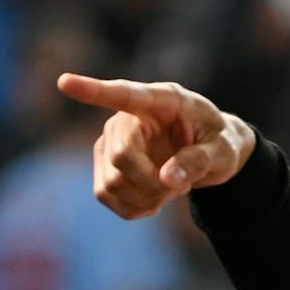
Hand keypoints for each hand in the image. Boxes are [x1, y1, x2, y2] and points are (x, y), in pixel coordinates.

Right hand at [55, 74, 255, 219]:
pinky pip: (105, 195)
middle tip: (181, 185)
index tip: (64, 82)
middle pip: (121, 157)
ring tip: (170, 188)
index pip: (123, 94)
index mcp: (161, 100)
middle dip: (152, 183)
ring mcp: (110, 140)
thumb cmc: (219, 142)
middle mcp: (126, 117)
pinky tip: (154, 200)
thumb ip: (200, 161)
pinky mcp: (104, 165)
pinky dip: (133, 208)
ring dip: (145, 198)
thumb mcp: (225, 151)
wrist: (210, 152)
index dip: (93, 90)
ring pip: (111, 183)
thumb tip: (168, 180)